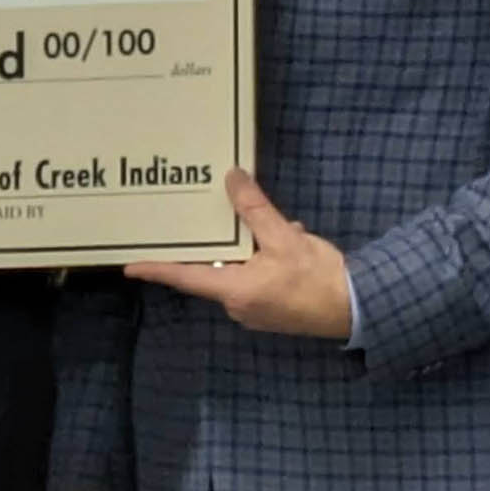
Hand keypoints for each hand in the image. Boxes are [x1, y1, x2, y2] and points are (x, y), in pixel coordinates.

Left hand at [123, 171, 350, 338]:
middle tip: (194, 224)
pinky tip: (284, 237)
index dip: (157, 269)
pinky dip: (262, 259)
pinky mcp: (273, 310)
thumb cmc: (319, 278)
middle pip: (211, 272)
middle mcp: (239, 306)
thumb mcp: (286, 237)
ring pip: (237, 273)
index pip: (185, 277)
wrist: (359, 309)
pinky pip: (256, 279)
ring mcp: (256, 311)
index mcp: (234, 291)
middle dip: (211, 247)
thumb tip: (232, 179)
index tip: (130, 266)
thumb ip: (255, 209)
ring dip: (245, 249)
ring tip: (256, 223)